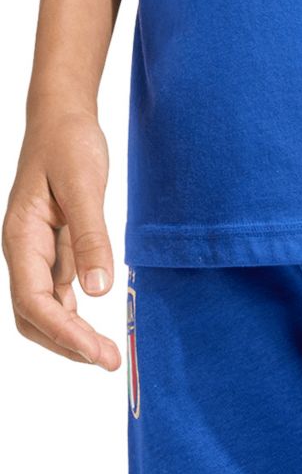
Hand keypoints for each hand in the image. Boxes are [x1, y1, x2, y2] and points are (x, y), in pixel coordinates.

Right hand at [2, 104, 120, 369]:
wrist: (62, 114)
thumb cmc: (68, 142)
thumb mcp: (84, 184)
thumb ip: (90, 236)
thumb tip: (98, 290)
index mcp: (22, 237)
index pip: (33, 301)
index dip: (63, 332)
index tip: (95, 351)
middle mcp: (24, 249)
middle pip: (33, 315)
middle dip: (66, 343)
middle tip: (108, 359)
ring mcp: (37, 250)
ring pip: (45, 307)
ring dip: (71, 333)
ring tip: (106, 352)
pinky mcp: (54, 245)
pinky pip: (58, 289)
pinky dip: (74, 312)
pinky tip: (94, 323)